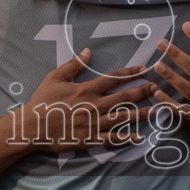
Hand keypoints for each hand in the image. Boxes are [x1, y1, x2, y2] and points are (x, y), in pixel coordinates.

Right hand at [16, 49, 154, 152]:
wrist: (32, 127)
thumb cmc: (42, 101)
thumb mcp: (55, 77)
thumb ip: (73, 64)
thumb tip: (88, 51)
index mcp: (87, 89)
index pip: (114, 78)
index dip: (131, 73)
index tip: (144, 69)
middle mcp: (94, 105)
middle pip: (124, 96)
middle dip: (142, 91)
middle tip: (156, 87)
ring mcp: (94, 123)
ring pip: (123, 117)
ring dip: (141, 113)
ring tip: (156, 109)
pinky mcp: (90, 138)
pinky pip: (112, 138)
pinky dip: (127, 137)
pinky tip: (140, 136)